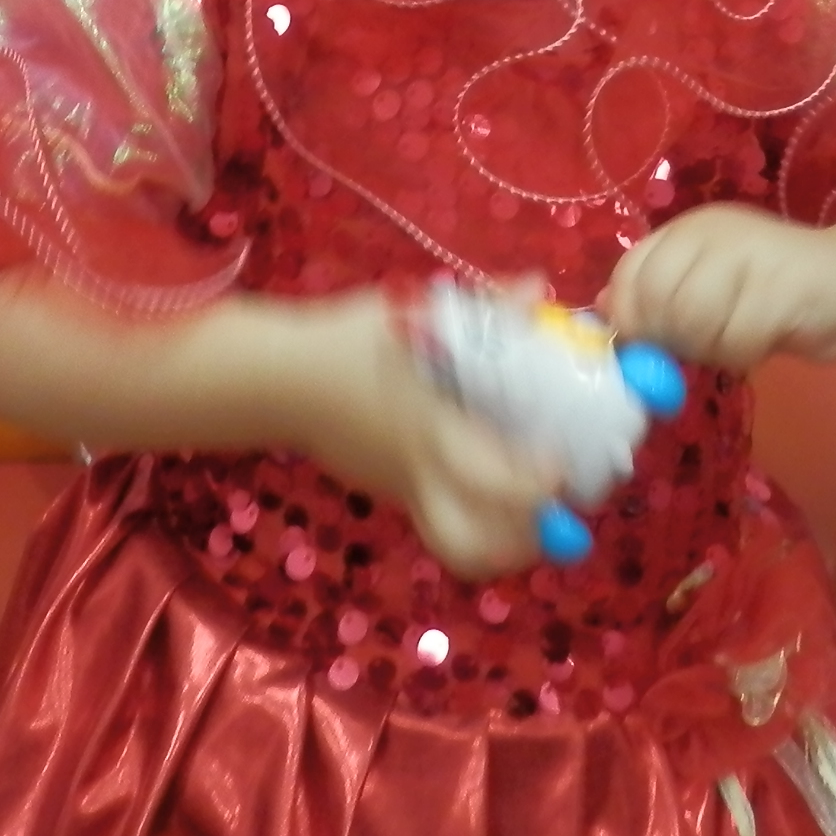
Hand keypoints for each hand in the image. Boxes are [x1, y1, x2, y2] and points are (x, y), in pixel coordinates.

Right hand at [292, 292, 563, 580]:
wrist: (272, 380)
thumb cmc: (343, 343)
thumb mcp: (412, 313)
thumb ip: (481, 307)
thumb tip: (537, 288)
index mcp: (431, 431)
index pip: (495, 482)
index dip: (538, 486)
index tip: (563, 467)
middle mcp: (419, 475)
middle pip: (472, 547)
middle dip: (520, 545)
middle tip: (555, 516)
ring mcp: (398, 491)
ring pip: (455, 545)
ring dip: (498, 542)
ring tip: (531, 515)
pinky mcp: (385, 491)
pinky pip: (437, 518)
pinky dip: (470, 514)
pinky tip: (487, 481)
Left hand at [601, 203, 835, 371]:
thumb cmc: (771, 290)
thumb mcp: (708, 285)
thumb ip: (660, 295)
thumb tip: (603, 312)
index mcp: (689, 231)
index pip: (633, 269)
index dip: (628, 314)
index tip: (641, 346)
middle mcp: (714, 234)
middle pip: (658, 297)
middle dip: (669, 337)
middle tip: (696, 349)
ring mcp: (750, 256)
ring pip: (694, 319)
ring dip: (709, 348)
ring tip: (734, 343)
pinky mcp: (784, 288)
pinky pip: (738, 338)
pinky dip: (742, 355)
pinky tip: (761, 344)